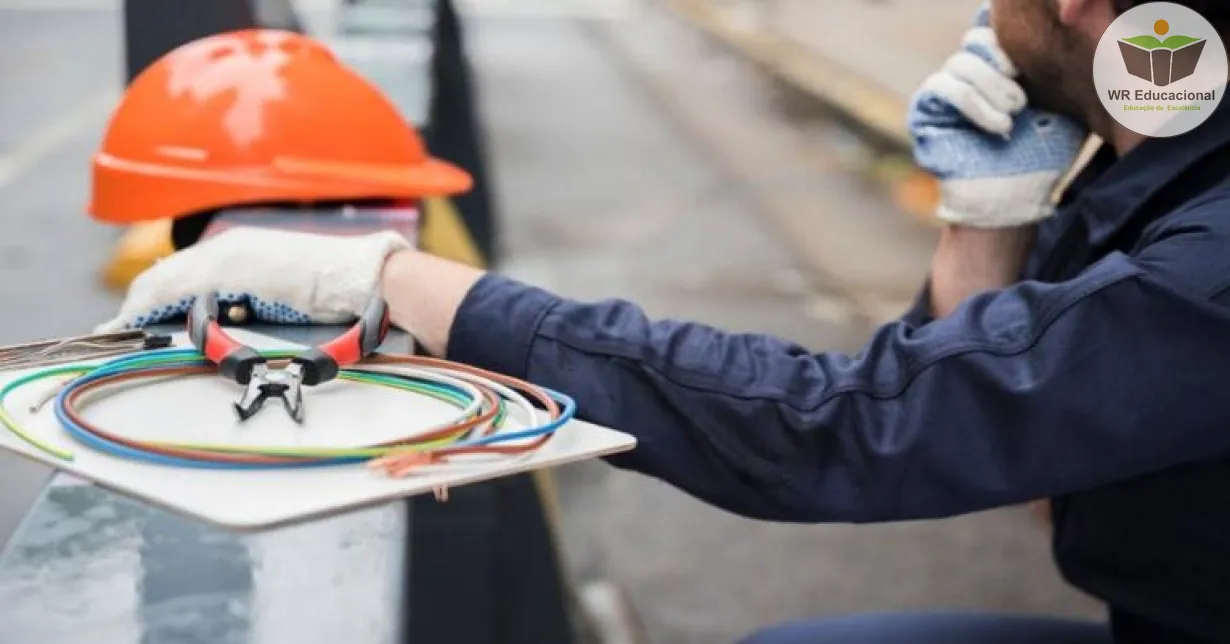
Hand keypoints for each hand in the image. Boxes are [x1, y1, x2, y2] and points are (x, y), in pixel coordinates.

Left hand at [96, 227, 410, 332]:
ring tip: (119, 331)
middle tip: (117, 329)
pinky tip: (137, 323)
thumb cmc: (343, 292)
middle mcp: (232, 246)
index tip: (140, 315)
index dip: (159, 294)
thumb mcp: (292, 294)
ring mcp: (230, 256)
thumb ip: (262, 303)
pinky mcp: (231, 270)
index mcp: (247, 249)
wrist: (367, 280)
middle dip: (140, 302)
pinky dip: (152, 307)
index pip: (188, 272)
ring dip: (139, 307)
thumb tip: (241, 324)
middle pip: (168, 274)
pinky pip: (178, 289)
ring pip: (166, 280)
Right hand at [906, 2, 1087, 227]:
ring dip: (995, 88)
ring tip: (1014, 116)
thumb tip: (1090, 22)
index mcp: (1000, 65)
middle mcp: (970, 73)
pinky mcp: (926, 110)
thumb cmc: (1043, 157)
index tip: (1030, 55)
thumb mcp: (1067, 103)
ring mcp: (944, 89)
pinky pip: (947, 87)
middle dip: (1006, 59)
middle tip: (1025, 95)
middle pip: (979, 35)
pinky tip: (999, 128)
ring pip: (963, 61)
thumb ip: (1070, 65)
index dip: (1008, 25)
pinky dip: (976, 105)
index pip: (994, 23)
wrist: (1012, 202)